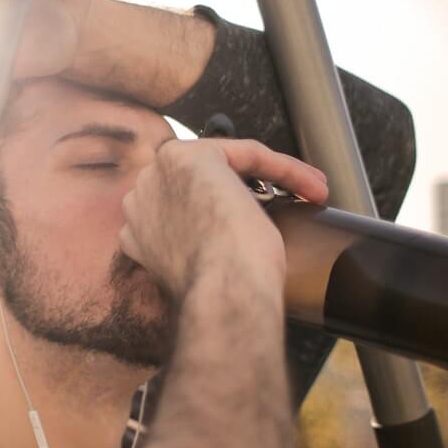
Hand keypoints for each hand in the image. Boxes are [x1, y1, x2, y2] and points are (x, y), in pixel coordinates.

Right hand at [119, 139, 327, 300]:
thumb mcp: (200, 270)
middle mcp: (139, 199)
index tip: (257, 227)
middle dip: (246, 187)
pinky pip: (248, 153)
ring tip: (309, 192)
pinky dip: (285, 168)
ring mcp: (159, 175)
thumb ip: (196, 246)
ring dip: (273, 174)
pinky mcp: (190, 157)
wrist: (222, 293)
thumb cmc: (220, 294)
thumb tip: (224, 236)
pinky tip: (312, 185)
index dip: (225, 213)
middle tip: (287, 203)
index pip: (186, 206)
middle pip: (202, 182)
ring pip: (228, 164)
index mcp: (136, 232)